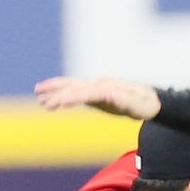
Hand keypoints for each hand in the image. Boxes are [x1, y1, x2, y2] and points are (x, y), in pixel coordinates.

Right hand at [34, 76, 159, 119]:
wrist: (150, 100)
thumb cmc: (145, 105)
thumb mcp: (138, 106)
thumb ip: (125, 101)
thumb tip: (112, 95)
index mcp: (107, 88)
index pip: (85, 92)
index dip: (71, 97)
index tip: (59, 103)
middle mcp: (99, 84)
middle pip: (74, 87)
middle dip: (57, 94)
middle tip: (42, 102)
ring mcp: (97, 86)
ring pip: (72, 86)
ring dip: (55, 90)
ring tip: (38, 94)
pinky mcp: (96, 92)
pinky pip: (76, 90)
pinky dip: (63, 92)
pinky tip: (54, 99)